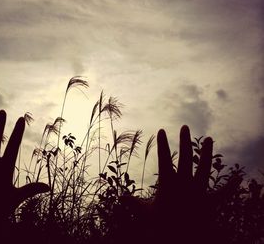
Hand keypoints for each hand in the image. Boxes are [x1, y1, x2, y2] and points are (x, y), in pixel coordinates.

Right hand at [119, 126, 238, 243]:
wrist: (180, 237)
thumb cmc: (161, 224)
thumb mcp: (145, 212)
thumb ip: (133, 202)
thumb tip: (120, 197)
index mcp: (168, 183)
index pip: (163, 158)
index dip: (162, 144)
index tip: (161, 131)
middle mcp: (185, 183)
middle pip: (185, 157)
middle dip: (185, 141)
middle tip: (185, 127)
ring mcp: (199, 191)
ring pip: (205, 167)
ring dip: (208, 153)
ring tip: (211, 139)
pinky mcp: (210, 202)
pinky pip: (223, 192)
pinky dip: (230, 186)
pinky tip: (239, 177)